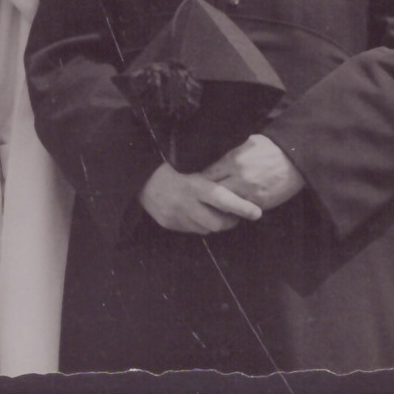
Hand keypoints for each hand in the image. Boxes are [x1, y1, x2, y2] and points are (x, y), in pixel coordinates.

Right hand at [138, 163, 261, 233]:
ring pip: (206, 229)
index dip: (242, 207)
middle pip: (218, 224)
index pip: (222, 199)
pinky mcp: (169, 224)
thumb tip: (235, 177)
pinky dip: (199, 223)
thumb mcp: (188, 164)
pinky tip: (197, 212)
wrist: (136, 177)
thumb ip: (209, 174)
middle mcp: (185, 204)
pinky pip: (192, 229)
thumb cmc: (166, 164)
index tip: (257, 212)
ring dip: (215, 223)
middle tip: (237, 215)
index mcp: (193, 185)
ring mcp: (176, 217)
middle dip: (231, 221)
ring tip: (217, 212)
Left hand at [202, 135, 305, 211]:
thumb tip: (219, 163)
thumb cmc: (273, 147)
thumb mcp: (248, 143)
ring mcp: (250, 193)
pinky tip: (233, 209)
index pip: (209, 175)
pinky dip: (237, 210)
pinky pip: (243, 210)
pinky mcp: (261, 203)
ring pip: (227, 205)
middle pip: (215, 192)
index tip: (198, 184)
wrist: (298, 158)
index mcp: (234, 161)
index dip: (203, 180)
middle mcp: (239, 178)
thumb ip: (232, 154)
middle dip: (208, 195)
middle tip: (202, 198)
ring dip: (221, 205)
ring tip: (215, 206)